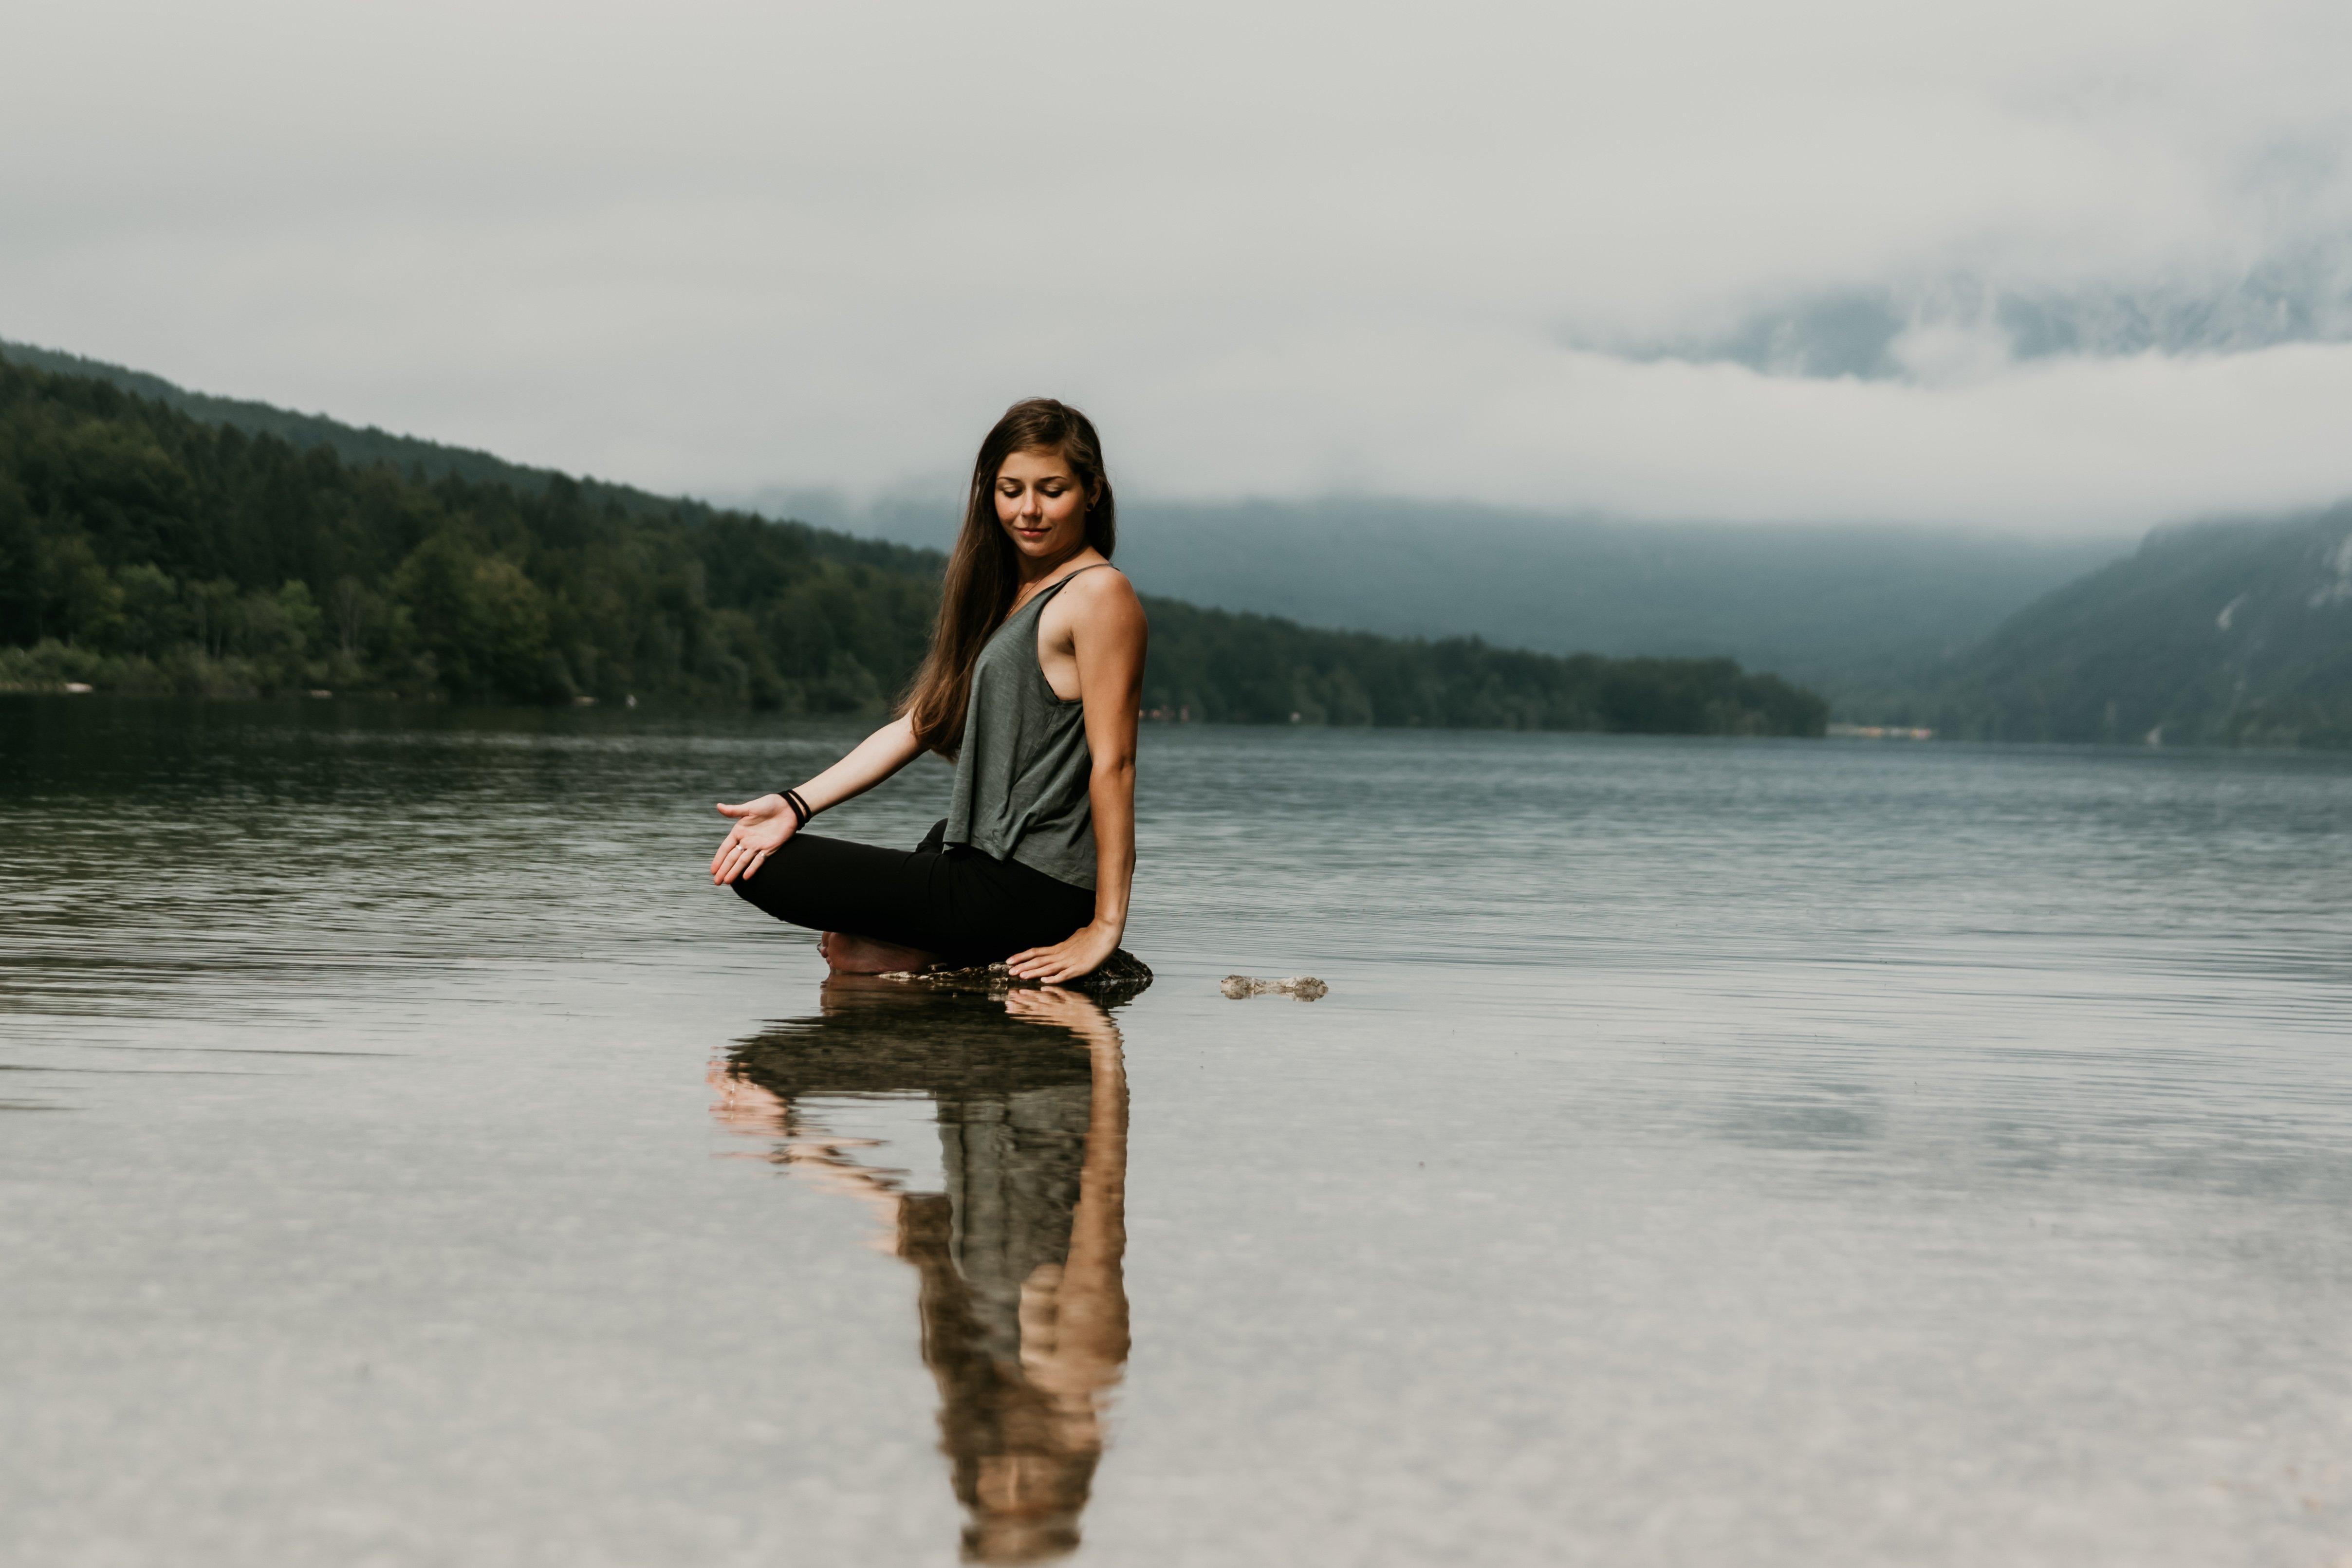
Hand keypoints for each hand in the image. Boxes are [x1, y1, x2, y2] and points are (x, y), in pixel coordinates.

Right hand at [711, 794, 796, 884]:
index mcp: (739, 831)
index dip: (719, 859)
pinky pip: (759, 861)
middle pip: (732, 858)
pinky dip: (752, 869)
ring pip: (743, 862)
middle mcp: (746, 841)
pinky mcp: (769, 849)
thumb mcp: (750, 807)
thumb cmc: (769, 804)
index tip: (713, 870)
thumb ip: (734, 811)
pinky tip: (745, 877)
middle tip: (716, 882)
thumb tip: (718, 806)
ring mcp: (757, 846)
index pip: (725, 848)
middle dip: (724, 870)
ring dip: (735, 872)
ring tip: (727, 882)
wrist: (788, 808)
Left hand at [1006, 920, 1120, 984]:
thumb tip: (1066, 942)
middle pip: (1038, 960)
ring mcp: (1070, 961)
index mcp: (1059, 947)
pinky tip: (1044, 980)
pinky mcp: (1080, 968)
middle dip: (1023, 966)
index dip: (1022, 956)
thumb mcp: (1076, 937)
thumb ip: (1068, 943)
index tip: (1009, 960)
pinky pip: (1064, 974)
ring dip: (1033, 972)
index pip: (1036, 952)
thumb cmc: (1093, 934)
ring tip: (1020, 976)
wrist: (1106, 931)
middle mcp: (1061, 954)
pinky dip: (1054, 978)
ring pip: (1048, 967)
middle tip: (1009, 971)